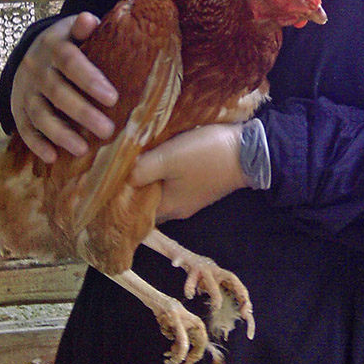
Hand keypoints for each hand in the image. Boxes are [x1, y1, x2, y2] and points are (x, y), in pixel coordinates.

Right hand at [11, 12, 117, 163]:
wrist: (31, 53)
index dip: (90, 80)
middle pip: (58, 92)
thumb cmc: (68, 43)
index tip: (113, 98)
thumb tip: (91, 19)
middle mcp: (37, 69)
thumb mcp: (74, 30)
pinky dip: (37, 143)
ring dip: (60, 133)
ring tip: (83, 149)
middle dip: (82, 112)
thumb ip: (85, 28)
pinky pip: (24, 128)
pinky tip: (52, 157)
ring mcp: (26, 90)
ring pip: (40, 113)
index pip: (71, 62)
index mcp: (54, 47)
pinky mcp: (18, 109)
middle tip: (107, 130)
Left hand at [130, 124, 247, 222]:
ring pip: (165, 191)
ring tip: (142, 156)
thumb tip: (121, 178)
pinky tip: (166, 157)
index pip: (135, 211)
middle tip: (125, 164)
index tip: (112, 176)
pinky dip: (169, 174)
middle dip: (138, 186)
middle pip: (150, 201)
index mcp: (168, 208)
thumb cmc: (206, 156)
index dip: (122, 196)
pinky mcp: (205, 184)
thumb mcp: (168, 158)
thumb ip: (140, 169)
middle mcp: (180, 209)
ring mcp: (195, 198)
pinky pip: (178, 183)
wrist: (252, 152)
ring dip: (154, 178)